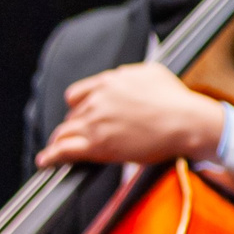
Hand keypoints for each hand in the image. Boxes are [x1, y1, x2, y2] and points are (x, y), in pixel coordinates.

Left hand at [36, 63, 226, 168]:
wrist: (188, 121)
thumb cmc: (177, 100)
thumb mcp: (151, 72)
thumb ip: (129, 75)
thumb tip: (121, 77)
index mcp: (109, 82)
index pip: (76, 95)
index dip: (77, 108)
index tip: (80, 115)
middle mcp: (98, 100)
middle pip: (72, 115)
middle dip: (75, 126)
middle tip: (79, 137)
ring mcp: (96, 122)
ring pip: (65, 131)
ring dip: (61, 141)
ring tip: (56, 150)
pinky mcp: (98, 145)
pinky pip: (64, 150)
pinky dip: (51, 156)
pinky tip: (45, 161)